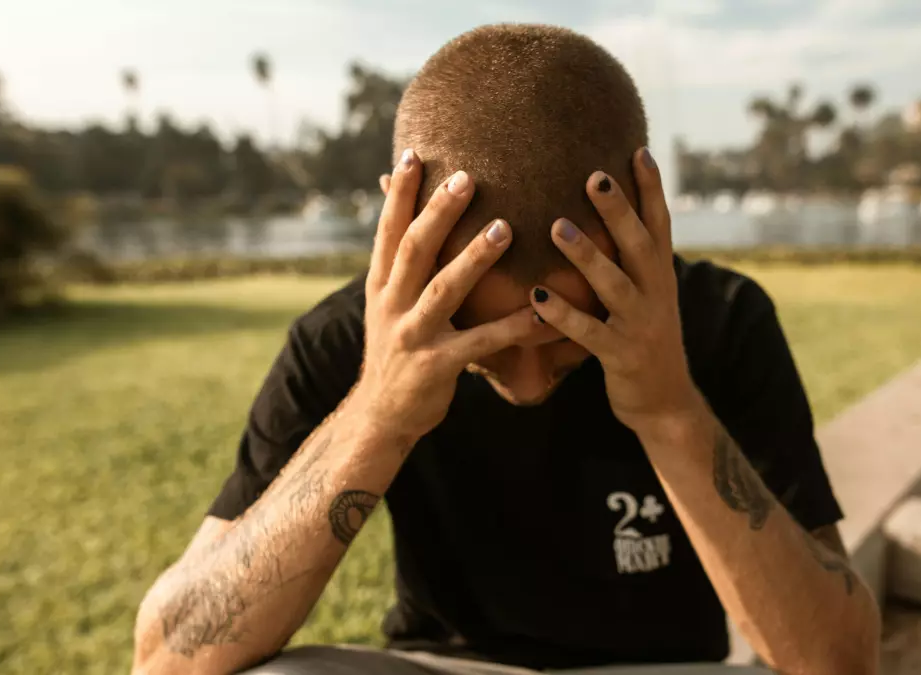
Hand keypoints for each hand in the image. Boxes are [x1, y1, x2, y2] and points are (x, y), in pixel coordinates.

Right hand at [355, 150, 539, 441]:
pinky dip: (509, 327)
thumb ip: (398, 264)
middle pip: (414, 249)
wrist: (381, 416)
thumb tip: (395, 215)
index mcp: (381, 285)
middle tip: (467, 177)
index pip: (388, 230)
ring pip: (444, 290)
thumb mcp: (387, 304)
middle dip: (439, 212)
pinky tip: (539, 312)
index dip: (398, 194)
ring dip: (474, 258)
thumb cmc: (396, 351)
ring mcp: (412, 336)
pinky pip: (478, 344)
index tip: (412, 155)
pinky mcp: (435, 367)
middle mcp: (391, 305)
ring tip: (506, 228)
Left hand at [529, 148, 701, 434]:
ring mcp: (640, 325)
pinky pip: (588, 332)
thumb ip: (630, 258)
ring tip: (556, 227)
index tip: (638, 149)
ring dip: (585, 255)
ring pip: (613, 284)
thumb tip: (611, 213)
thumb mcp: (646, 293)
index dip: (651, 187)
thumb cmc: (643, 338)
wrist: (665, 403)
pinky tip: (536, 296)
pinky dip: (562, 314)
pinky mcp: (621, 355)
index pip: (659, 222)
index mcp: (661, 274)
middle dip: (618, 209)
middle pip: (638, 244)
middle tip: (594, 176)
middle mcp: (656, 293)